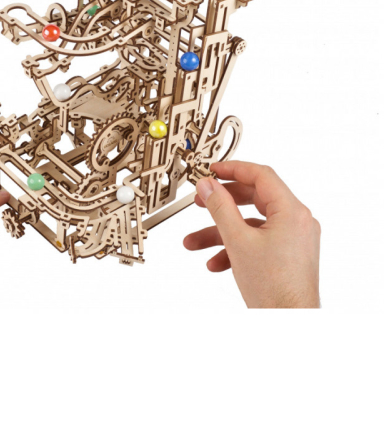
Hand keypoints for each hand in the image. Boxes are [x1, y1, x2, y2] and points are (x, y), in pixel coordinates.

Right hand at [184, 161, 319, 307]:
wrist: (288, 323)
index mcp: (292, 212)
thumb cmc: (274, 289)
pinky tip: (215, 262)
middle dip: (222, 203)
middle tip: (200, 200)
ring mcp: (293, 239)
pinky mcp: (286, 254)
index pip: (261, 175)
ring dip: (221, 232)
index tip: (213, 170)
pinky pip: (256, 241)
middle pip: (254, 199)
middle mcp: (297, 222)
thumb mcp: (237, 241)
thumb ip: (220, 207)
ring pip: (250, 224)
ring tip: (195, 241)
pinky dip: (234, 247)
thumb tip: (208, 186)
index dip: (234, 169)